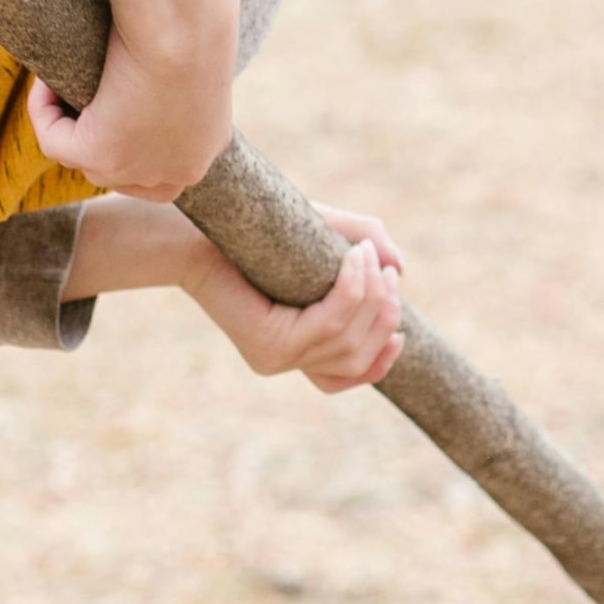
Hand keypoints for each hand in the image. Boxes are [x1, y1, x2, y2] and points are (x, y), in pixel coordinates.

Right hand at [28, 45, 229, 201]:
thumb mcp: (192, 52)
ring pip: (89, 162)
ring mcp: (140, 170)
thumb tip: (144, 60)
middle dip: (100, 136)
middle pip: (126, 170)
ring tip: (64, 83)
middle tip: (83, 93)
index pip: (165, 161)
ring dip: (69, 124)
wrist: (183, 26)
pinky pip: (56, 143)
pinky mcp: (103, 156)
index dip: (133, 135)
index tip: (112, 98)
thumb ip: (176, 68)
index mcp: (208, 144)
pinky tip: (45, 82)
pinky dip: (43, 112)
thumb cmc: (193, 22)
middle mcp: (180, 170)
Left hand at [183, 205, 406, 393]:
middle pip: (357, 357)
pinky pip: (328, 324)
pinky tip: (353, 259)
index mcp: (293, 348)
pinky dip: (350, 290)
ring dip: (369, 295)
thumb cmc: (265, 227)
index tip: (400, 333)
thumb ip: (367, 243)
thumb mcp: (327, 234)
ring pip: (346, 340)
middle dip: (383, 315)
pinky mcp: (266, 344)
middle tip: (385, 271)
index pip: (344, 377)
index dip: (380, 363)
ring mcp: (273, 357)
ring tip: (366, 254)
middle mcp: (282, 360)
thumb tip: (400, 269)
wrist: (202, 226)